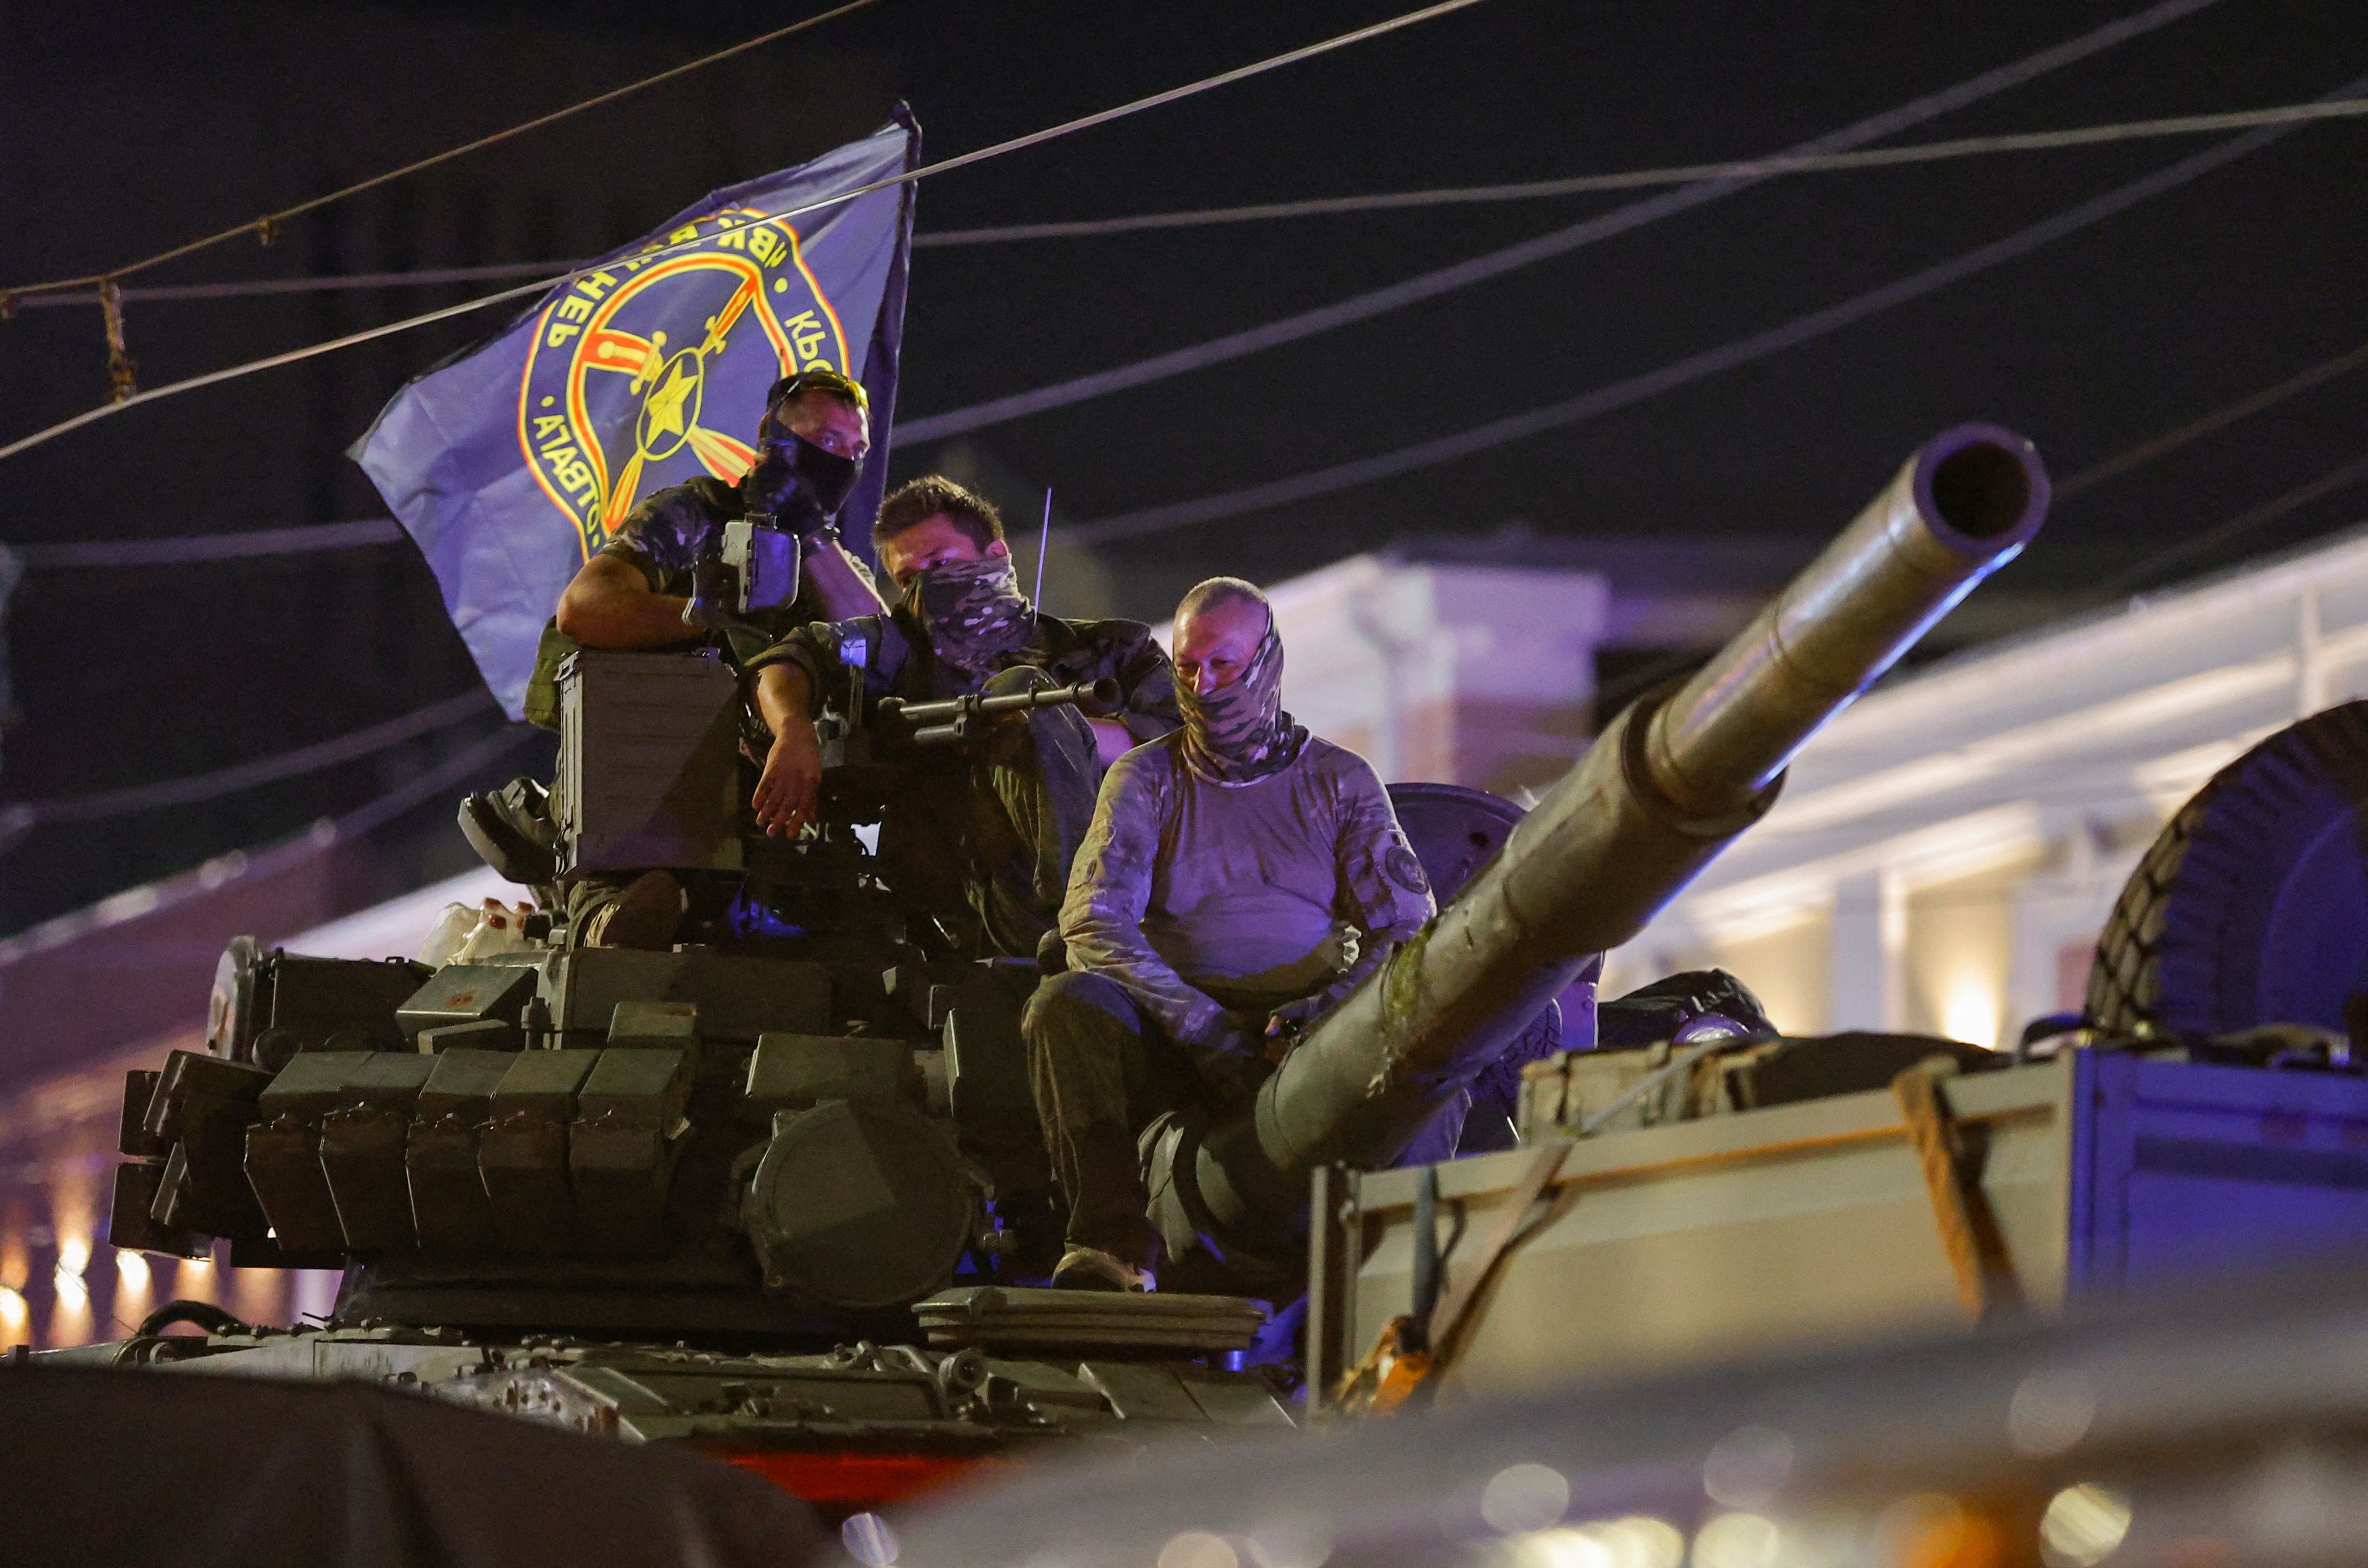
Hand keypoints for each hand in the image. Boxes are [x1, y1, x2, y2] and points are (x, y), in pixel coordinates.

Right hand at [751, 717, 822, 837]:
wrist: (796, 734)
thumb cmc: (808, 758)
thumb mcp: (815, 777)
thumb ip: (812, 798)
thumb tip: (811, 819)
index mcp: (811, 784)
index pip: (804, 807)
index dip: (797, 822)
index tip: (789, 835)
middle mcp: (797, 781)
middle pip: (786, 805)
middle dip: (778, 821)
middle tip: (771, 833)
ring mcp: (783, 775)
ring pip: (773, 798)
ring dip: (765, 812)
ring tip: (760, 823)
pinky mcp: (771, 769)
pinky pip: (763, 786)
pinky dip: (758, 796)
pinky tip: (755, 806)